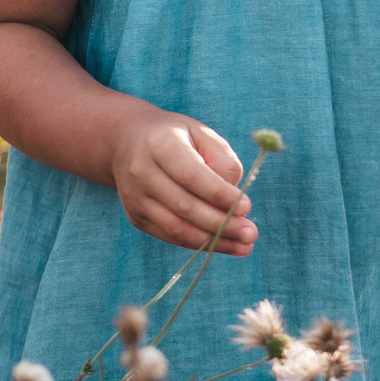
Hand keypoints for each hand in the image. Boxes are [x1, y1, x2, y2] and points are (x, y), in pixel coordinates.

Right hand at [107, 113, 255, 254]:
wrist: (128, 143)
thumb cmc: (178, 137)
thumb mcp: (202, 134)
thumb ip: (222, 160)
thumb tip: (234, 199)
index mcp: (159, 144)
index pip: (191, 175)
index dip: (219, 195)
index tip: (247, 207)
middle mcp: (141, 172)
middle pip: (184, 206)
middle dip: (221, 224)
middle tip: (251, 234)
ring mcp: (135, 197)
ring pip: (176, 227)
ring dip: (213, 241)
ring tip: (244, 246)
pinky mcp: (136, 216)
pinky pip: (170, 235)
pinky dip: (198, 244)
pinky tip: (223, 245)